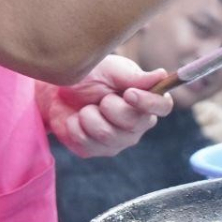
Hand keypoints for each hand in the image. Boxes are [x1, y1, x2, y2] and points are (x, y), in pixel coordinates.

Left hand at [39, 54, 173, 157]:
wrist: (58, 89)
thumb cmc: (91, 76)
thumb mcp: (112, 70)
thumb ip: (135, 76)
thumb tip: (161, 75)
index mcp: (146, 101)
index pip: (163, 106)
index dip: (148, 103)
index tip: (129, 93)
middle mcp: (137, 125)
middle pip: (133, 124)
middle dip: (110, 106)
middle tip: (101, 97)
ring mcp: (117, 142)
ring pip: (107, 135)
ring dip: (90, 115)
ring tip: (86, 107)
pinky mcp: (94, 151)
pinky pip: (86, 142)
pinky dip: (75, 125)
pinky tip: (76, 119)